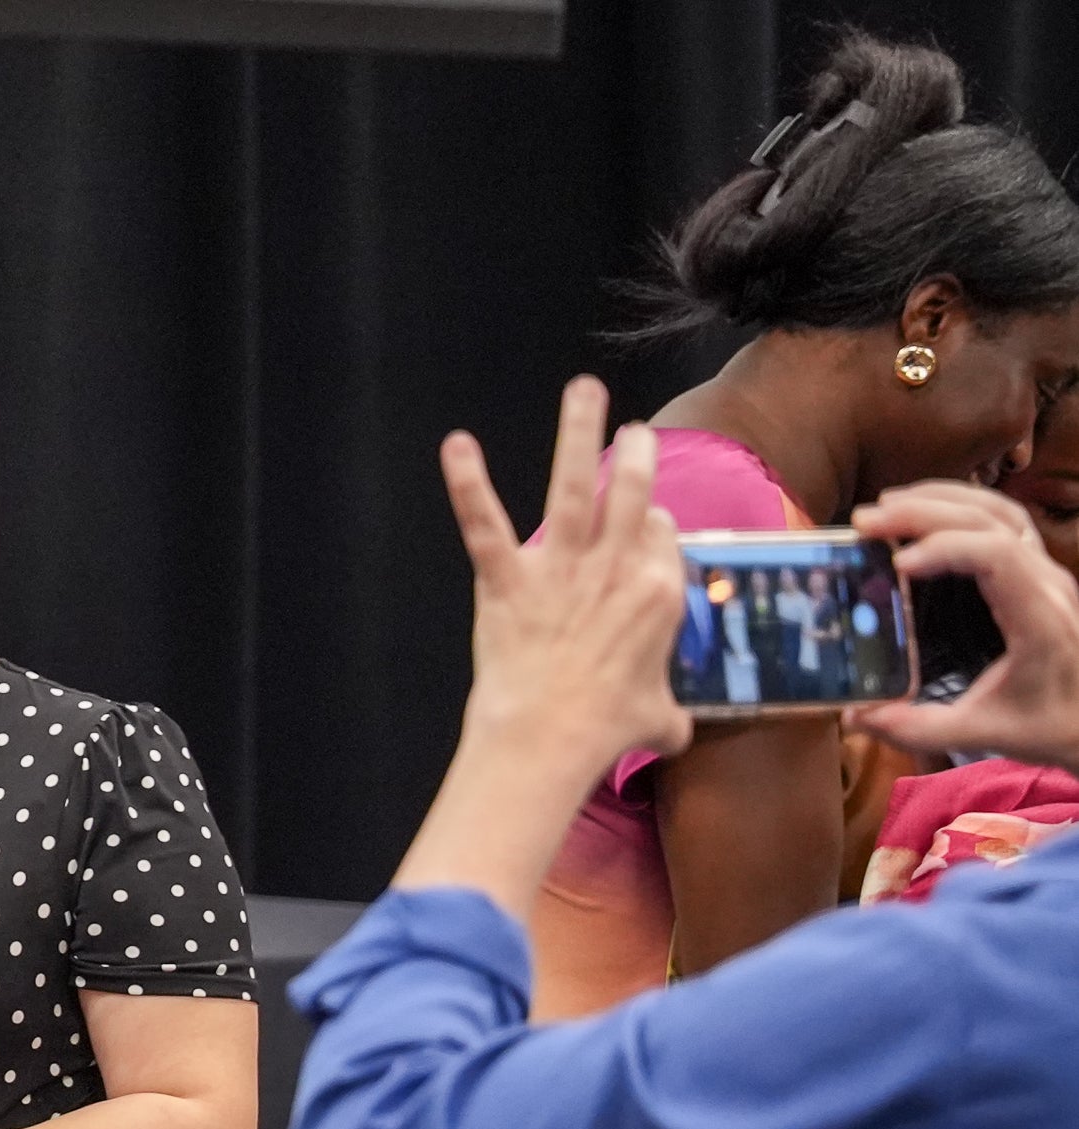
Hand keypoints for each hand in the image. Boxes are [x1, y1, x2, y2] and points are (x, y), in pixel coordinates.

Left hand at [388, 380, 688, 912]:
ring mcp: (560, 568)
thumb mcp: (662, 720)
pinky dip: (467, 484)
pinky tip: (456, 445)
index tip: (641, 521)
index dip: (649, 526)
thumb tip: (670, 727)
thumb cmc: (608, 731)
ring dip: (577, 432)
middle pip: (635, 492)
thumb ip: (668, 712)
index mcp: (661, 592)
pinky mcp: (507, 578)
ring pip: (574, 486)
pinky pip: (485, 524)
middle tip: (636, 430)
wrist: (550, 738)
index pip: (659, 533)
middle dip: (638, 455)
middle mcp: (616, 567)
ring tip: (583, 390)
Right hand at [851, 479, 1078, 769]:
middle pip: (990, 522)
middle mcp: (1049, 585)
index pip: (998, 557)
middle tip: (865, 523)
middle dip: (924, 513)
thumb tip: (856, 716)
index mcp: (1041, 621)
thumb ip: (921, 727)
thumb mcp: (987, 734)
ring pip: (999, 510)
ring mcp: (1046, 571)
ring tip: (885, 506)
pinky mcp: (1037, 569)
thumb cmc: (1050, 725)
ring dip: (940, 500)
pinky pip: (1003, 518)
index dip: (945, 548)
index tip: (896, 565)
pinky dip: (958, 503)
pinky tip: (921, 508)